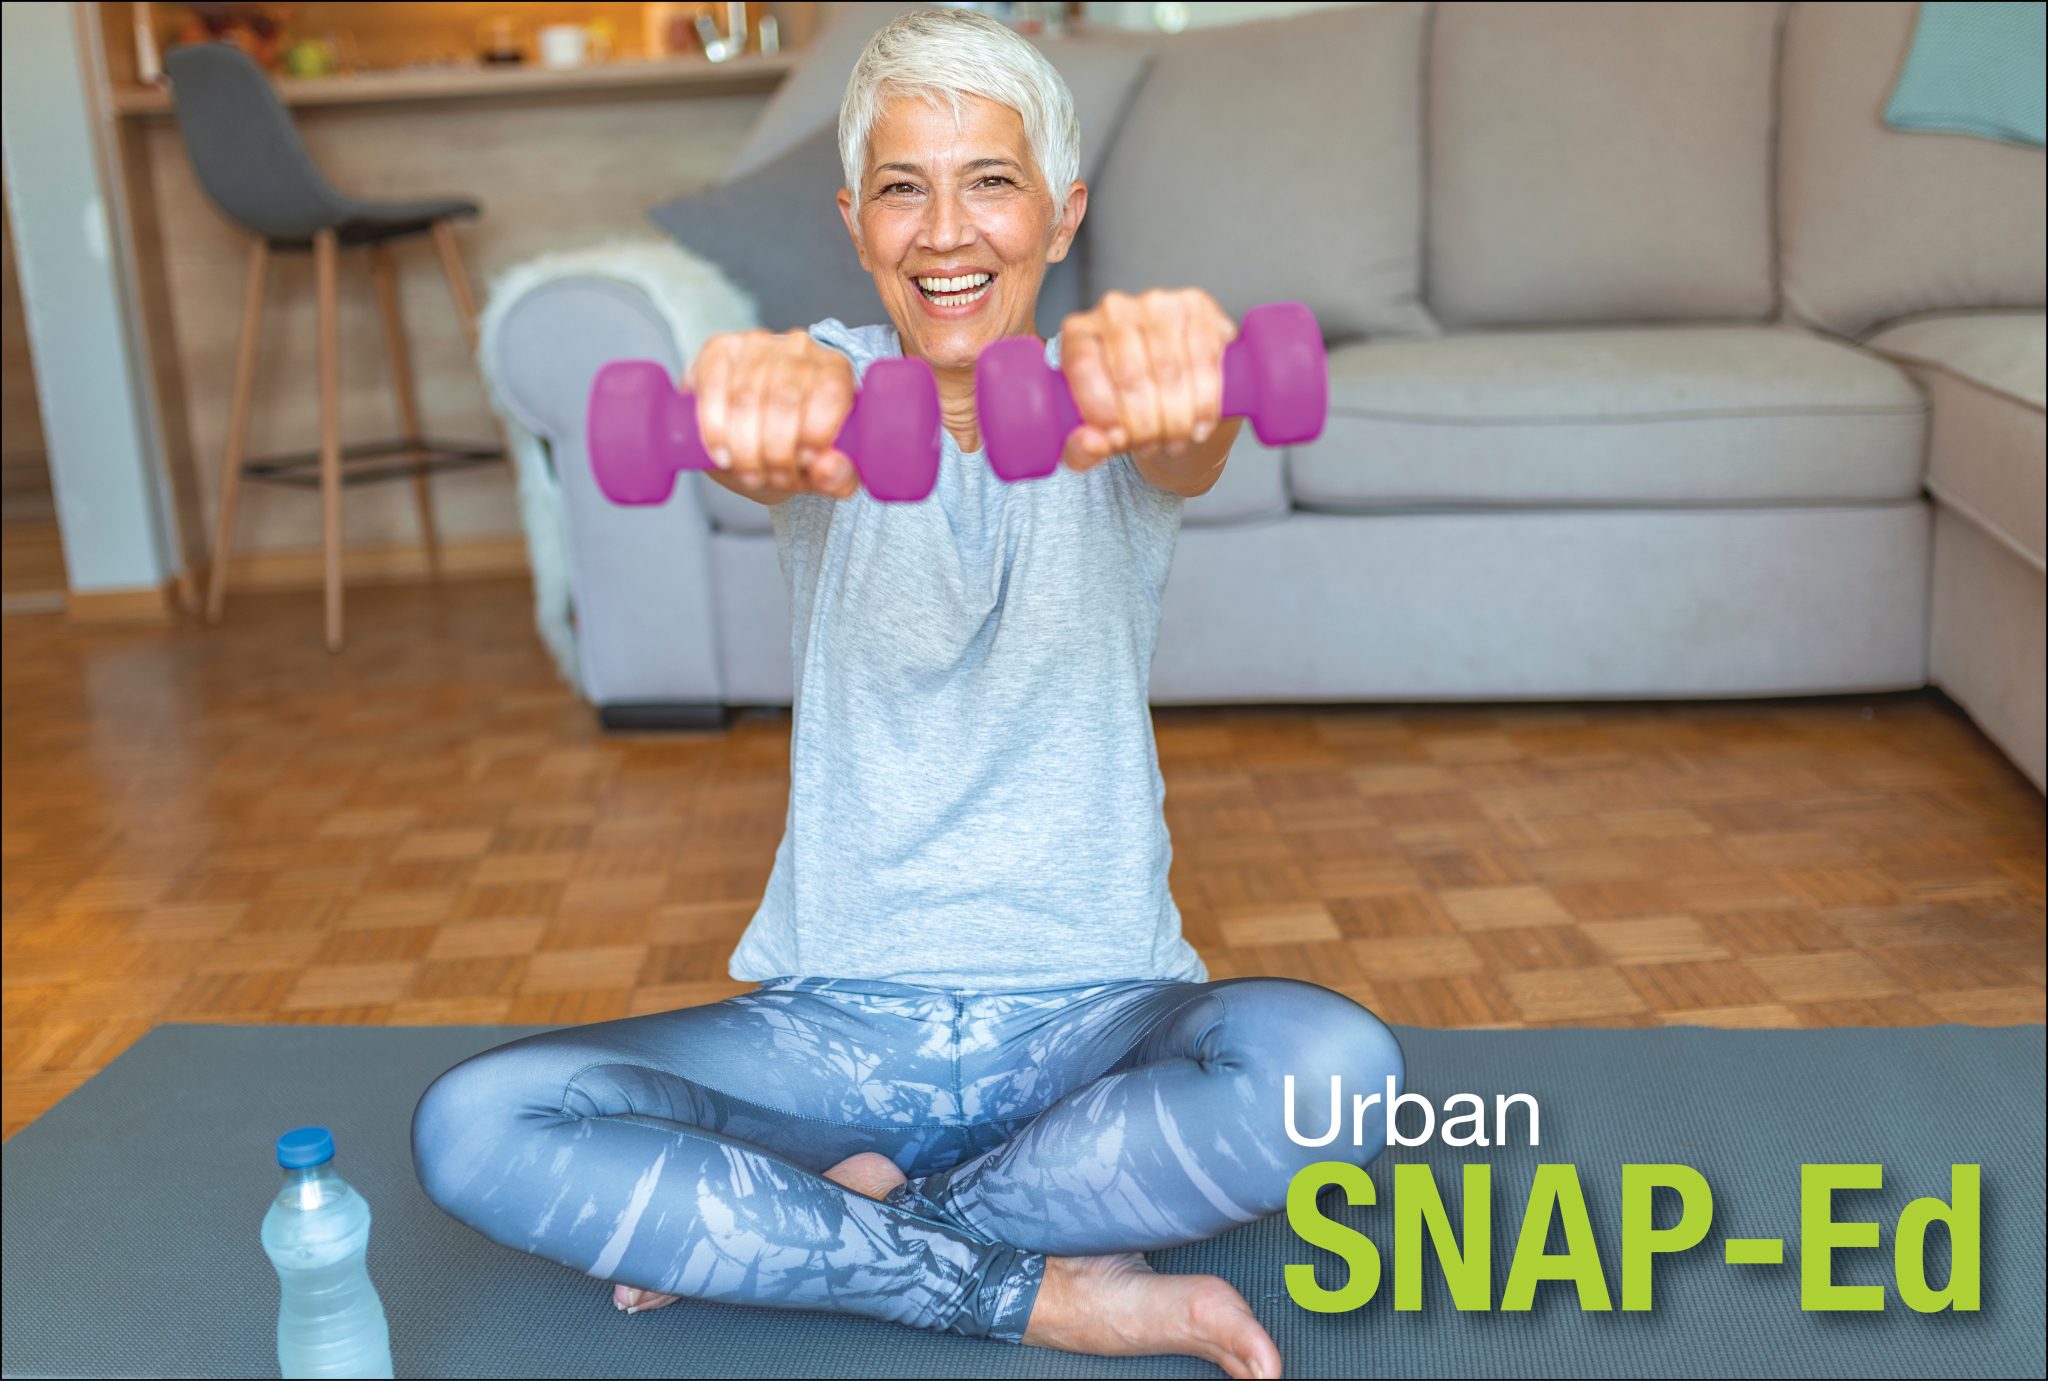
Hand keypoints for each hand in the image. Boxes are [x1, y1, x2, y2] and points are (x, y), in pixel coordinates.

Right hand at [688, 329, 861, 498]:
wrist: (753, 436)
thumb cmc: (794, 448)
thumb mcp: (820, 471)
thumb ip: (836, 476)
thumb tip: (830, 468)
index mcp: (835, 370)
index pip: (831, 392)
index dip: (816, 433)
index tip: (804, 463)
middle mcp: (799, 348)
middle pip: (786, 397)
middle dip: (776, 451)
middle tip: (773, 478)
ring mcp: (757, 345)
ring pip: (747, 397)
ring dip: (745, 448)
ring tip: (750, 475)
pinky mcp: (719, 350)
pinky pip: (713, 386)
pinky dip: (715, 428)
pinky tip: (722, 454)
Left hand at [1057, 289, 1236, 472]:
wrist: (1174, 387)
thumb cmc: (1128, 407)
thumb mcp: (1098, 435)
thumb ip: (1082, 450)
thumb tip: (1090, 444)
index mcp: (1078, 332)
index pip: (1084, 367)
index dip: (1102, 412)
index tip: (1117, 441)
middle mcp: (1115, 309)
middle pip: (1130, 375)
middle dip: (1144, 426)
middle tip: (1151, 447)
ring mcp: (1158, 303)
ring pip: (1169, 372)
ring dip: (1176, 420)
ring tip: (1174, 440)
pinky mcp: (1198, 307)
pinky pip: (1204, 360)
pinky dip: (1204, 402)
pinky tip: (1199, 423)